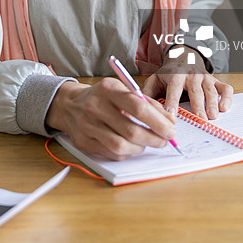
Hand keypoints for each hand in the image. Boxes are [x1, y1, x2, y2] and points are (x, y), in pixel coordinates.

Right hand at [45, 77, 176, 160]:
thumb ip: (146, 103)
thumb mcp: (123, 90)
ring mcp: (88, 126)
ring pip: (122, 146)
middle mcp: (95, 106)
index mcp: (108, 89)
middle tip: (164, 140)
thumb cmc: (103, 97)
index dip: (158, 122)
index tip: (171, 130)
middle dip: (153, 139)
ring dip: (141, 147)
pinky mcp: (84, 142)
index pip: (138, 107)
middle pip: (131, 130)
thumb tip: (169, 121)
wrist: (70, 105)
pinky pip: (112, 154)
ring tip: (147, 142)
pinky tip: (130, 145)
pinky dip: (127, 152)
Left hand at [142, 47, 232, 119]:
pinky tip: (224, 108)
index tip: (172, 115)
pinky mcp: (215, 81)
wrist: (184, 56)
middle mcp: (191, 76)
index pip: (174, 88)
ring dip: (212, 104)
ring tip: (212, 117)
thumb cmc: (168, 74)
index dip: (172, 101)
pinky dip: (227, 98)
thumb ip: (148, 93)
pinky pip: (225, 88)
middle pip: (195, 90)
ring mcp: (205, 78)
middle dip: (198, 105)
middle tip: (200, 120)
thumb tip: (139, 108)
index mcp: (175, 75)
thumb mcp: (155, 79)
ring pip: (211, 90)